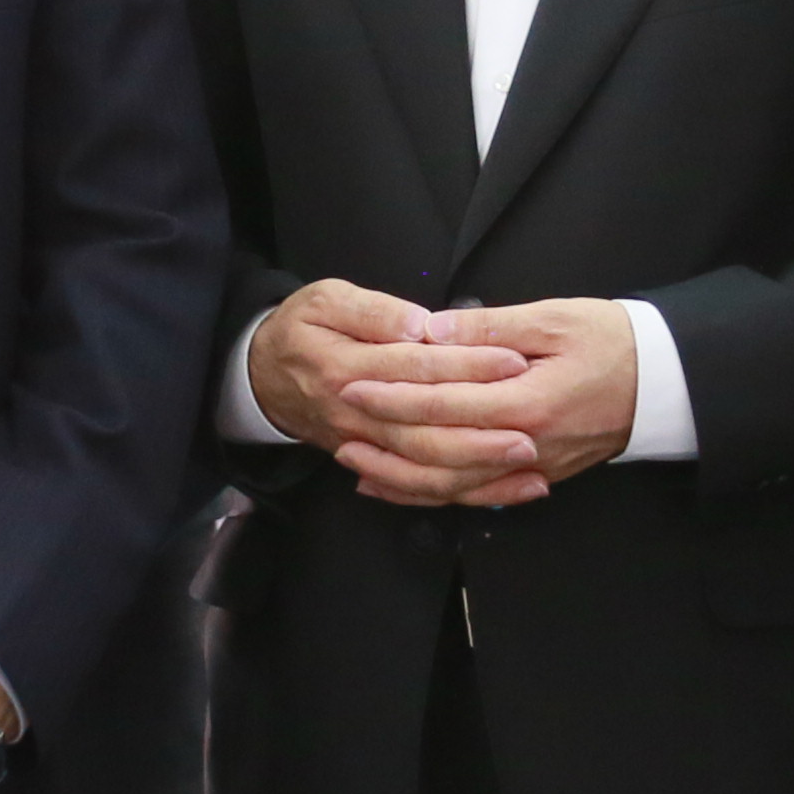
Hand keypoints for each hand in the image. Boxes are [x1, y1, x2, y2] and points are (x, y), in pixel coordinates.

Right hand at [244, 277, 528, 505]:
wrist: (262, 378)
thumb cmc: (301, 330)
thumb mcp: (325, 300)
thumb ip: (373, 311)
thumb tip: (419, 324)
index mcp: (346, 368)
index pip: (416, 369)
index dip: (466, 366)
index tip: (513, 361)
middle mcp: (356, 416)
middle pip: (424, 433)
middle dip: (481, 437)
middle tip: (531, 433)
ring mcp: (364, 447)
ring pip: (424, 470)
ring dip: (478, 473)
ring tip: (528, 467)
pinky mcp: (374, 464)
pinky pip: (418, 488)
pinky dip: (461, 493)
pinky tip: (502, 491)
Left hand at [337, 296, 640, 508]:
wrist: (665, 382)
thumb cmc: (613, 341)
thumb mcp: (554, 319)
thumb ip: (490, 329)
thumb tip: (434, 331)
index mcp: (527, 401)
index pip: (445, 404)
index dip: (395, 395)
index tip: (355, 384)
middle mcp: (526, 444)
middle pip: (440, 453)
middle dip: (385, 439)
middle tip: (341, 423)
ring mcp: (531, 468)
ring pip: (453, 486)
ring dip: (401, 476)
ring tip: (357, 462)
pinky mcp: (536, 476)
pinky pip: (476, 495)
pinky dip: (434, 494)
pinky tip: (402, 486)